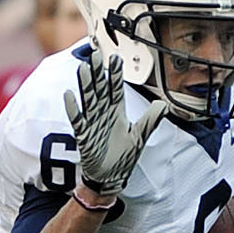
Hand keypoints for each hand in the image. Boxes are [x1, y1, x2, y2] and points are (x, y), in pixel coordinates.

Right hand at [62, 52, 166, 198]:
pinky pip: (77, 120)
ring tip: (84, 69)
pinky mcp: (84, 136)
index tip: (116, 59)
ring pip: (89, 100)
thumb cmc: (124, 157)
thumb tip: (164, 104)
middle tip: (96, 55)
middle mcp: (104, 115)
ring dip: (86, 85)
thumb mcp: (140, 137)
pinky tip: (69, 96)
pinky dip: (73, 109)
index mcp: (117, 113)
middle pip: (100, 90)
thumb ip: (151, 120)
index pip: (116, 89)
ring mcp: (93, 124)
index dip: (116, 75)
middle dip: (99, 73)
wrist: (111, 178)